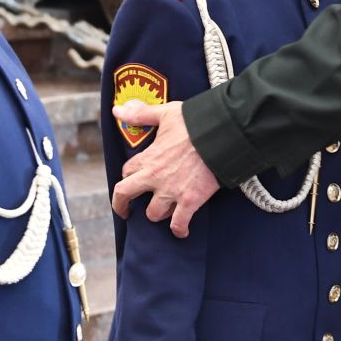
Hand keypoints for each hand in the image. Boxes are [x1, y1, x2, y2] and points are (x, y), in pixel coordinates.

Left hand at [111, 100, 222, 236]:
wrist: (222, 135)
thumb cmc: (195, 122)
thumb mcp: (165, 114)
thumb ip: (141, 114)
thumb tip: (118, 109)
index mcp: (148, 157)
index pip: (126, 171)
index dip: (127, 175)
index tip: (131, 178)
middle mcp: (155, 177)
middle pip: (125, 194)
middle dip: (121, 205)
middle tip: (125, 211)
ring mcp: (171, 191)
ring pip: (153, 213)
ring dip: (157, 213)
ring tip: (165, 210)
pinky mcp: (190, 201)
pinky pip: (179, 223)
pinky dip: (179, 229)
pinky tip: (181, 231)